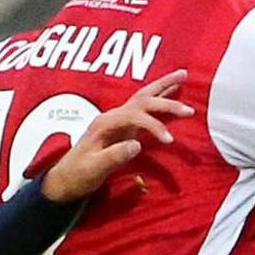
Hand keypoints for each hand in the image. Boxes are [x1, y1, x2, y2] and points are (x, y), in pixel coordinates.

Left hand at [38, 71, 193, 202]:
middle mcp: (112, 116)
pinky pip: (143, 107)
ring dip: (163, 87)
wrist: (65, 179)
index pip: (135, 116)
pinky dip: (158, 97)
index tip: (170, 141)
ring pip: (143, 97)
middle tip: (189, 104)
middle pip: (142, 99)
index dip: (154, 125)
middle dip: (166, 96)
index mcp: (105, 124)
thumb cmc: (78, 175)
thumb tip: (137, 145)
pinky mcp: (122, 126)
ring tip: (183, 75)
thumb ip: (115, 156)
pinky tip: (170, 92)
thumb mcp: (95, 169)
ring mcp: (117, 119)